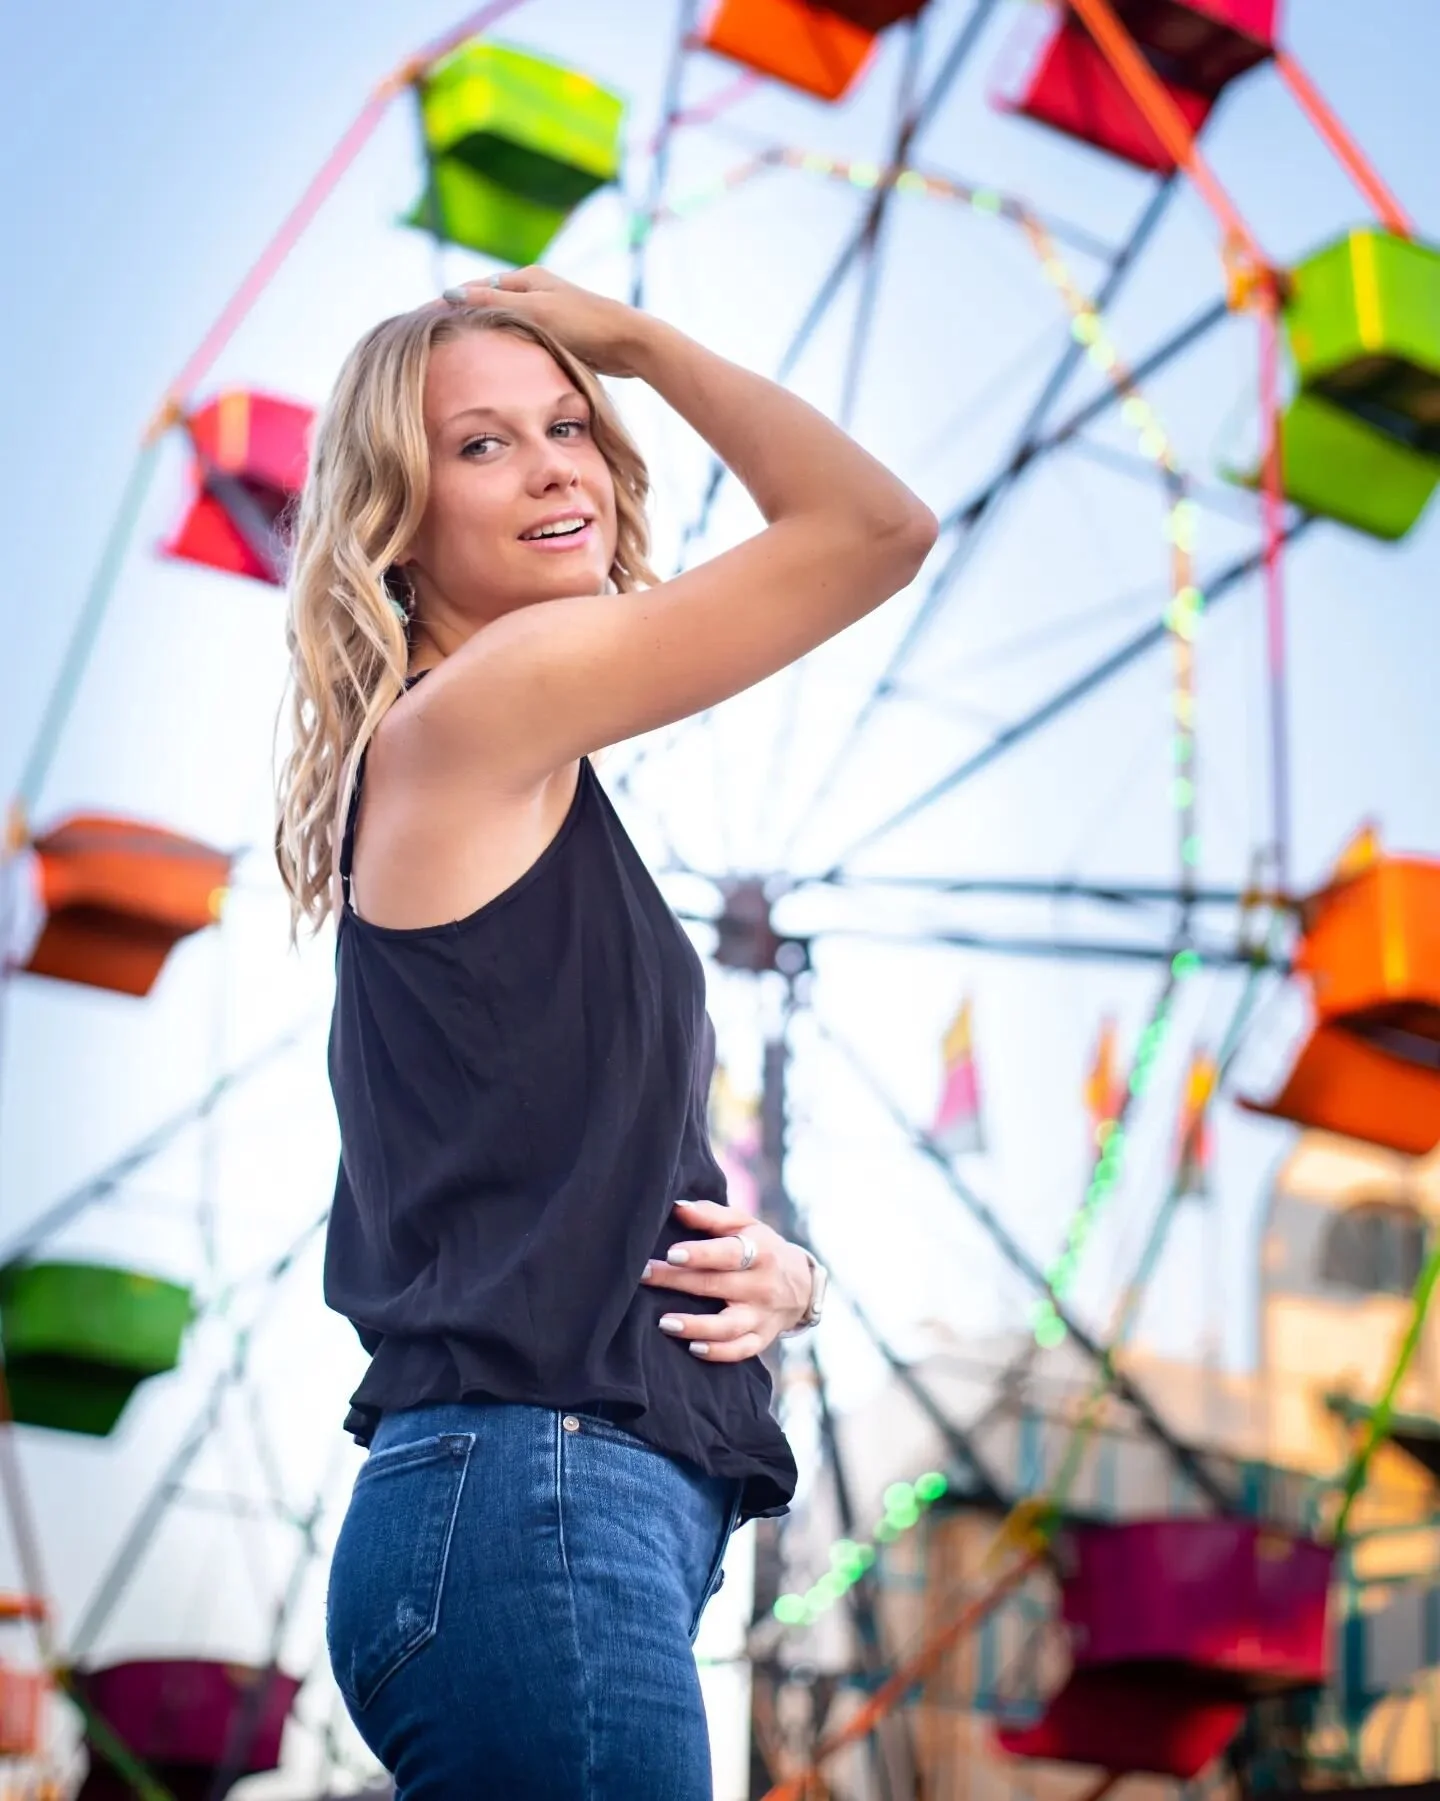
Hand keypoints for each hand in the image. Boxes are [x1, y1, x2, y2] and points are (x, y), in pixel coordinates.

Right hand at [441, 267, 648, 377]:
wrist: (628, 343)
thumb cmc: (584, 324)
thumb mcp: (534, 312)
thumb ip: (494, 303)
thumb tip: (450, 294)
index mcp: (525, 278)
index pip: (474, 288)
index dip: (447, 303)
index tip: (419, 318)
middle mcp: (533, 290)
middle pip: (486, 305)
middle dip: (460, 319)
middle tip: (430, 338)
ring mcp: (545, 312)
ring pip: (502, 323)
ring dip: (481, 335)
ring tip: (453, 351)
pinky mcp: (557, 334)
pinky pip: (519, 338)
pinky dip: (503, 347)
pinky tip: (492, 364)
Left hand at [639, 1198, 814, 1362]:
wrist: (802, 1285)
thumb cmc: (761, 1248)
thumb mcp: (745, 1225)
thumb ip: (711, 1215)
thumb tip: (676, 1208)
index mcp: (760, 1251)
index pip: (729, 1253)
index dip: (701, 1254)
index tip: (671, 1253)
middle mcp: (762, 1286)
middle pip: (717, 1286)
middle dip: (677, 1282)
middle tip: (643, 1276)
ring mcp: (762, 1316)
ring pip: (729, 1327)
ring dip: (696, 1326)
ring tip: (664, 1322)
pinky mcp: (760, 1339)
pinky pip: (739, 1351)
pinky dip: (718, 1352)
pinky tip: (692, 1348)